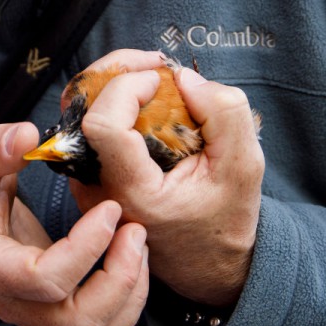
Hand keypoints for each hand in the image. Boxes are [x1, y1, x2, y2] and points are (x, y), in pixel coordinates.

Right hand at [0, 121, 149, 325]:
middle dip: (119, 280)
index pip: (42, 279)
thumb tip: (28, 136)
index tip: (109, 208)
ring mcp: (34, 315)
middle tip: (135, 231)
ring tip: (137, 244)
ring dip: (129, 295)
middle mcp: (10, 302)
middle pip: (76, 322)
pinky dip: (127, 303)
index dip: (85, 248)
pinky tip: (131, 259)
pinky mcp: (55, 315)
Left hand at [67, 50, 263, 307]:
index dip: (126, 87)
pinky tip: (146, 98)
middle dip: (118, 71)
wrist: (207, 261)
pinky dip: (113, 101)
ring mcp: (87, 183)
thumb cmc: (225, 218)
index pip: (102, 126)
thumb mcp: (245, 167)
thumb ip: (224, 114)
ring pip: (80, 112)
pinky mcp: (88, 175)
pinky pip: (88, 125)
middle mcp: (98, 190)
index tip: (162, 79)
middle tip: (157, 64)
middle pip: (82, 109)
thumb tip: (182, 77)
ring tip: (155, 77)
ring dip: (114, 83)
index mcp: (133, 194)